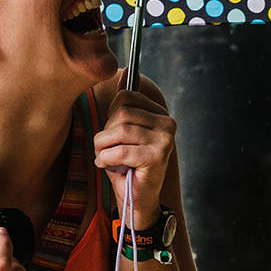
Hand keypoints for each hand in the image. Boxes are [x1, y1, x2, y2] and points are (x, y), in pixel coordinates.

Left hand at [95, 69, 175, 218]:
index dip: (111, 116)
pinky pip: (120, 149)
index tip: (114, 135)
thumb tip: (124, 70)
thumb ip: (124, 104)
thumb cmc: (127, 166)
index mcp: (161, 115)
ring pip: (119, 129)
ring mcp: (165, 140)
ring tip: (106, 158)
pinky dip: (106, 158)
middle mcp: (168, 124)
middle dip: (106, 132)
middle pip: (122, 112)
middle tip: (108, 150)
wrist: (136, 200)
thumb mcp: (122, 132)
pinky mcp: (157, 156)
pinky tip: (107, 166)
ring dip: (103, 146)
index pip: (127, 96)